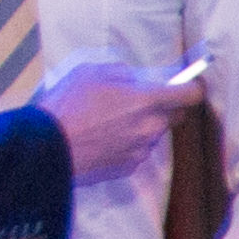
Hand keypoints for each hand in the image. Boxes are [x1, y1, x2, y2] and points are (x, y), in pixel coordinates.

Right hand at [42, 58, 206, 186]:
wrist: (46, 147)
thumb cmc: (66, 105)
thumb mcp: (92, 72)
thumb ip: (123, 73)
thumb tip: (136, 78)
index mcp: (146, 100)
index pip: (191, 95)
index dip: (192, 88)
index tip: (189, 84)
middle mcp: (150, 127)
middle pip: (175, 115)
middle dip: (164, 106)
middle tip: (139, 100)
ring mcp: (141, 149)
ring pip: (154, 133)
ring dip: (142, 125)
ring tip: (110, 120)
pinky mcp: (129, 166)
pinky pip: (137, 150)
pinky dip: (127, 143)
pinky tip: (103, 137)